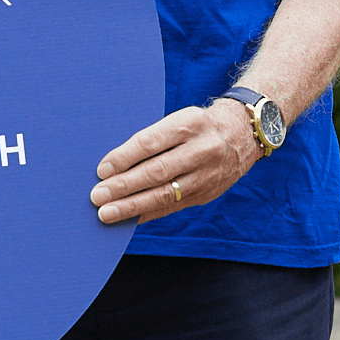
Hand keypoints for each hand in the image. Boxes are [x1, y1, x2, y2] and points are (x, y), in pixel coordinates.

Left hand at [88, 101, 258, 223]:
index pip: (151, 142)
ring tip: (107, 213)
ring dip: (132, 206)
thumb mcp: (179, 119)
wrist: (242, 135)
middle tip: (97, 196)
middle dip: (124, 186)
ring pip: (164, 194)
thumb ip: (152, 138)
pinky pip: (173, 206)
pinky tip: (129, 219)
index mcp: (189, 124)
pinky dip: (148, 213)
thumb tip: (114, 163)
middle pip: (156, 171)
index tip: (102, 169)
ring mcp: (205, 175)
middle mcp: (200, 150)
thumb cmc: (196, 126)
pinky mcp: (206, 194)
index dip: (125, 157)